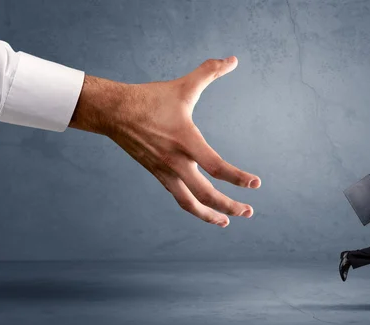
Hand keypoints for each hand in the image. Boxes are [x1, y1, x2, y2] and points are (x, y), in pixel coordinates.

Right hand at [69, 56, 260, 227]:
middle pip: (205, 194)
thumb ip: (210, 71)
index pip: (216, 166)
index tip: (256, 184)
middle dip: (230, 206)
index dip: (238, 177)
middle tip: (249, 212)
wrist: (113, 112)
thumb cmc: (151, 98)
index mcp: (185, 140)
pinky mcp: (158, 175)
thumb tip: (233, 59)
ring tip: (227, 221)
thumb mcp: (184, 85)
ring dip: (210, 215)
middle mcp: (175, 161)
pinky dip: (194, 207)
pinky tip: (205, 209)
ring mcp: (165, 171)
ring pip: (190, 203)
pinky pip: (178, 197)